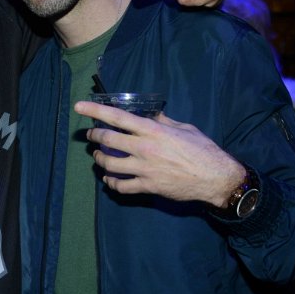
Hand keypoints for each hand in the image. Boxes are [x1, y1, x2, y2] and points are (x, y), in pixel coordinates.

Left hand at [75, 100, 244, 205]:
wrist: (215, 177)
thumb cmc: (203, 150)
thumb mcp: (184, 128)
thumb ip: (164, 122)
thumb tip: (152, 117)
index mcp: (153, 130)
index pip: (117, 117)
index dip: (95, 110)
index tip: (79, 106)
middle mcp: (145, 148)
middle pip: (108, 140)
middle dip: (95, 136)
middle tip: (91, 135)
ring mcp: (144, 168)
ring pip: (110, 164)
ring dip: (100, 159)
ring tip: (99, 156)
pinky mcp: (148, 186)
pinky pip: (122, 186)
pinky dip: (112, 183)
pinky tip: (110, 180)